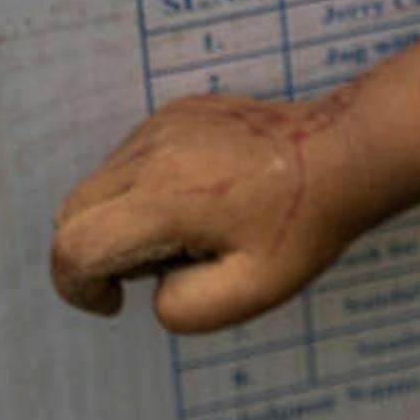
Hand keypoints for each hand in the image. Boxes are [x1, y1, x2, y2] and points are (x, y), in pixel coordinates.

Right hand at [50, 91, 372, 330]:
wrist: (347, 152)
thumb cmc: (305, 225)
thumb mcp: (252, 292)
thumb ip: (183, 307)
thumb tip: (150, 290)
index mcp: (164, 199)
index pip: (75, 247)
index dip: (79, 288)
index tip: (116, 303)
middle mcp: (151, 152)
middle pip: (72, 212)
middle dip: (94, 254)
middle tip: (161, 268)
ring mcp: (161, 124)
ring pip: (97, 184)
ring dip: (118, 220)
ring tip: (192, 231)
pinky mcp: (175, 112)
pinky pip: (128, 159)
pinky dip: (139, 189)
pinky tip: (202, 199)